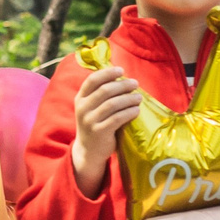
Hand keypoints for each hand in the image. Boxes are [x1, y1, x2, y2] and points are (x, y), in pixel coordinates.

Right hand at [70, 64, 143, 195]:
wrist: (89, 150)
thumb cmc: (96, 123)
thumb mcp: (92, 107)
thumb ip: (102, 94)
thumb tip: (123, 77)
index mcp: (80, 98)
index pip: (92, 80)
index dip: (107, 73)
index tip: (121, 70)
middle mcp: (83, 108)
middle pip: (105, 90)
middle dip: (122, 85)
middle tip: (135, 84)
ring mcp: (89, 120)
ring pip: (112, 104)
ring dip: (128, 99)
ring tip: (139, 98)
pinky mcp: (99, 132)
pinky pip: (117, 118)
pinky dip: (129, 112)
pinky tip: (136, 110)